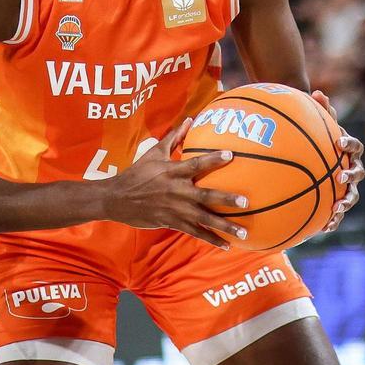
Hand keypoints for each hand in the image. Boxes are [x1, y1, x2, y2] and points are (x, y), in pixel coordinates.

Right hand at [104, 118, 248, 249]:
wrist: (118, 198)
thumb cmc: (138, 173)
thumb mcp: (154, 152)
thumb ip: (174, 137)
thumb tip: (190, 119)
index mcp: (173, 172)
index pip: (196, 164)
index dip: (213, 159)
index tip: (231, 155)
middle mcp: (177, 191)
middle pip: (205, 195)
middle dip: (226, 199)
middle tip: (246, 201)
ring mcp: (176, 209)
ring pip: (204, 219)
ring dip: (225, 226)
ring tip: (243, 233)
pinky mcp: (173, 222)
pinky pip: (195, 232)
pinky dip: (211, 239)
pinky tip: (227, 245)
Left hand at [312, 90, 364, 231]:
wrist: (313, 154)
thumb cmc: (316, 137)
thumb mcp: (317, 124)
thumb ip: (319, 110)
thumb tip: (318, 92)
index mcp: (347, 150)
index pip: (354, 146)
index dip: (349, 144)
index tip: (339, 142)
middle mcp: (351, 168)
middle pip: (357, 173)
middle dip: (351, 176)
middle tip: (340, 177)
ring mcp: (346, 186)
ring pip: (351, 196)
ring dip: (345, 202)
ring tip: (336, 208)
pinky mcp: (337, 200)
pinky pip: (337, 212)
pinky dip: (333, 220)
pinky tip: (324, 228)